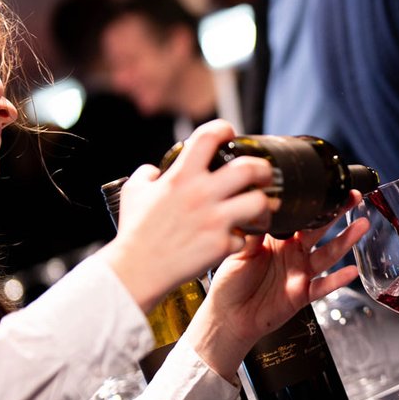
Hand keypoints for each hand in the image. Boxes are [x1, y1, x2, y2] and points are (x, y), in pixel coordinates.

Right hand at [97, 120, 273, 310]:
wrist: (137, 270)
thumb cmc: (135, 232)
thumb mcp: (134, 193)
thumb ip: (146, 175)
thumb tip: (154, 170)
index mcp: (181, 176)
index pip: (209, 136)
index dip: (224, 130)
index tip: (230, 136)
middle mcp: (201, 194)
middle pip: (249, 167)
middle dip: (263, 169)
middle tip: (263, 176)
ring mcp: (214, 220)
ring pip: (259, 202)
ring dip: (264, 206)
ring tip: (260, 211)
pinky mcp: (221, 245)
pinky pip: (245, 237)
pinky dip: (242, 239)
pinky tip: (235, 240)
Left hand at [185, 193, 369, 378]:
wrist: (229, 316)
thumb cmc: (230, 283)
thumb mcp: (238, 252)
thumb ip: (253, 233)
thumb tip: (260, 208)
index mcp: (277, 239)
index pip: (300, 216)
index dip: (313, 203)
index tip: (325, 187)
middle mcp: (292, 253)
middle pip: (320, 229)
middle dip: (338, 212)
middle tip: (353, 197)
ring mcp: (300, 272)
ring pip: (328, 254)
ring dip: (346, 240)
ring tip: (362, 225)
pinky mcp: (303, 293)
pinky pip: (324, 285)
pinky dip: (338, 279)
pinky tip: (351, 271)